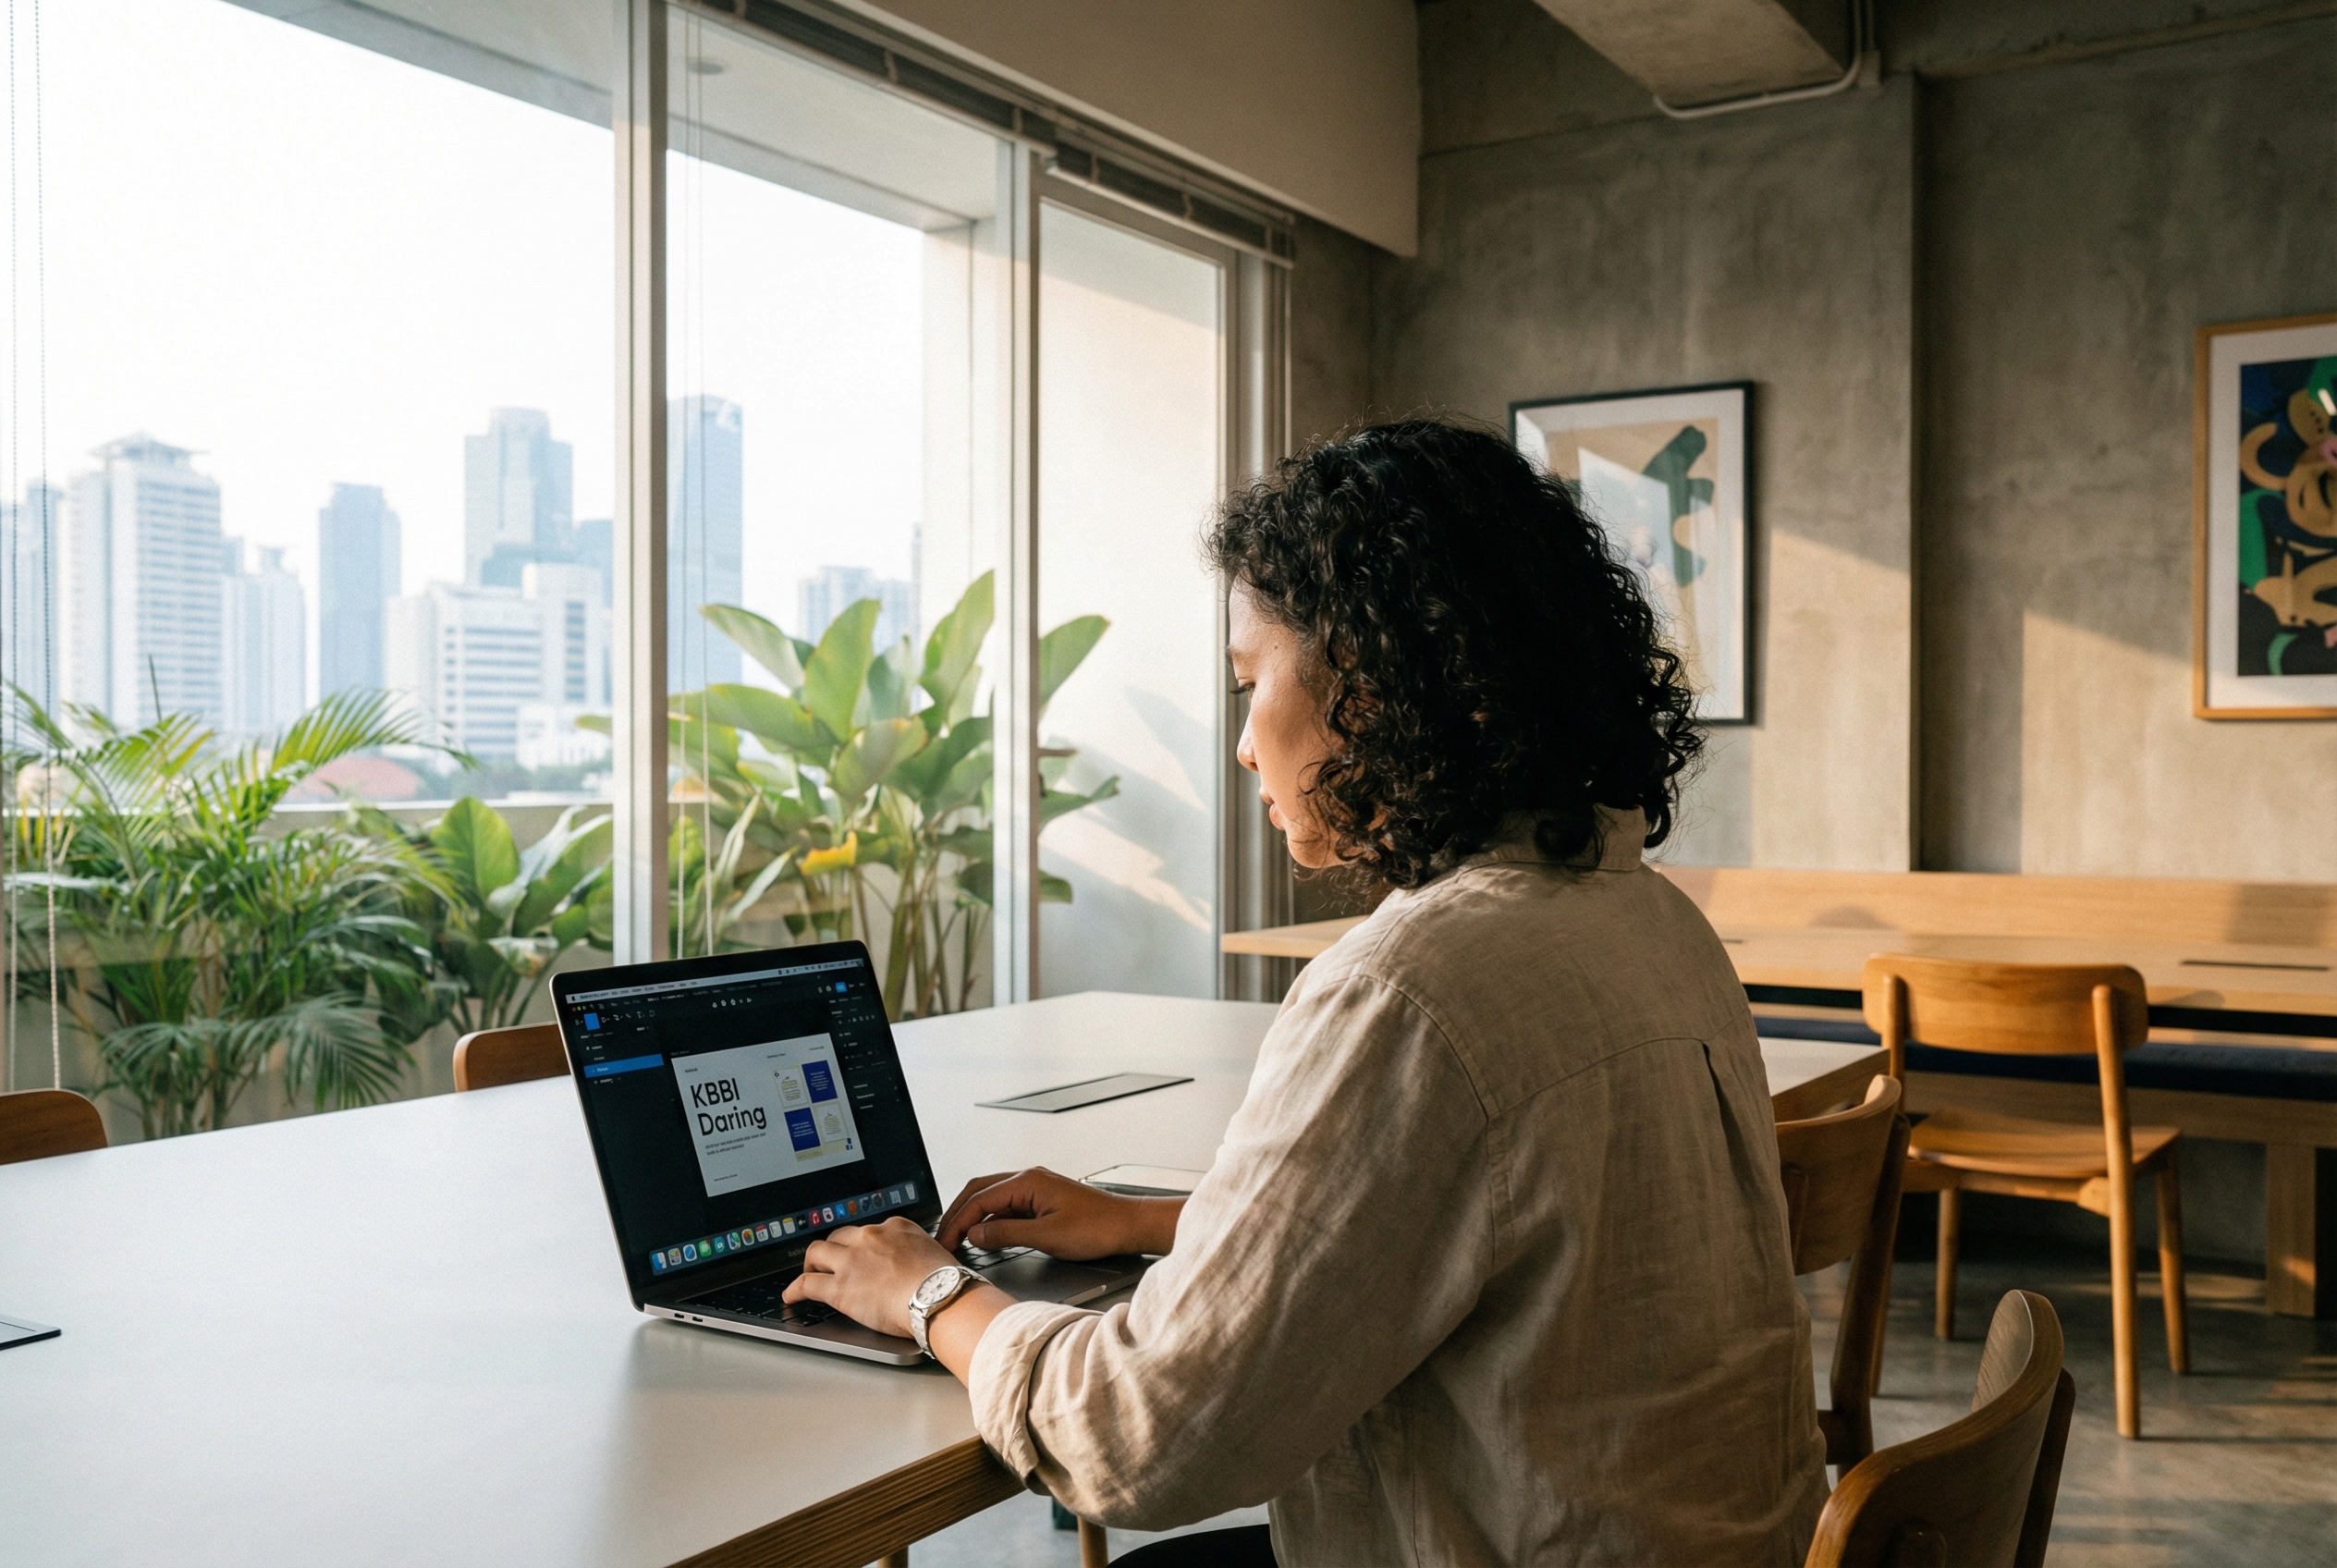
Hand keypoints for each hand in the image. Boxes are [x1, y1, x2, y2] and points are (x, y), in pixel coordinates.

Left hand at [783, 1217, 956, 1339]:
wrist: (940, 1297)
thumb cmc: (946, 1283)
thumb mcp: (935, 1254)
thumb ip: (919, 1254)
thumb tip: (919, 1265)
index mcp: (895, 1227)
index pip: (868, 1230)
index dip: (860, 1243)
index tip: (859, 1252)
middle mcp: (869, 1237)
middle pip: (839, 1236)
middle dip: (833, 1249)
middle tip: (831, 1262)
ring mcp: (851, 1261)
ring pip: (817, 1253)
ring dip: (811, 1264)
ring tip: (808, 1274)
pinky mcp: (839, 1288)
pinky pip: (807, 1284)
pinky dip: (794, 1290)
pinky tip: (791, 1296)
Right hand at [937, 1167, 1182, 1259]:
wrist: (1128, 1225)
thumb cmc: (1098, 1228)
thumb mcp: (1047, 1236)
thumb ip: (1007, 1235)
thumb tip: (975, 1235)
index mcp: (1027, 1182)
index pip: (979, 1200)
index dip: (957, 1222)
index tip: (945, 1243)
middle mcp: (1028, 1179)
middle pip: (979, 1191)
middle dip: (957, 1214)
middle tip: (942, 1239)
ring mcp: (1035, 1188)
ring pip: (991, 1197)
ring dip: (971, 1216)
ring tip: (956, 1238)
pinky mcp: (1041, 1200)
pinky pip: (1006, 1206)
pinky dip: (989, 1220)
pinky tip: (984, 1237)